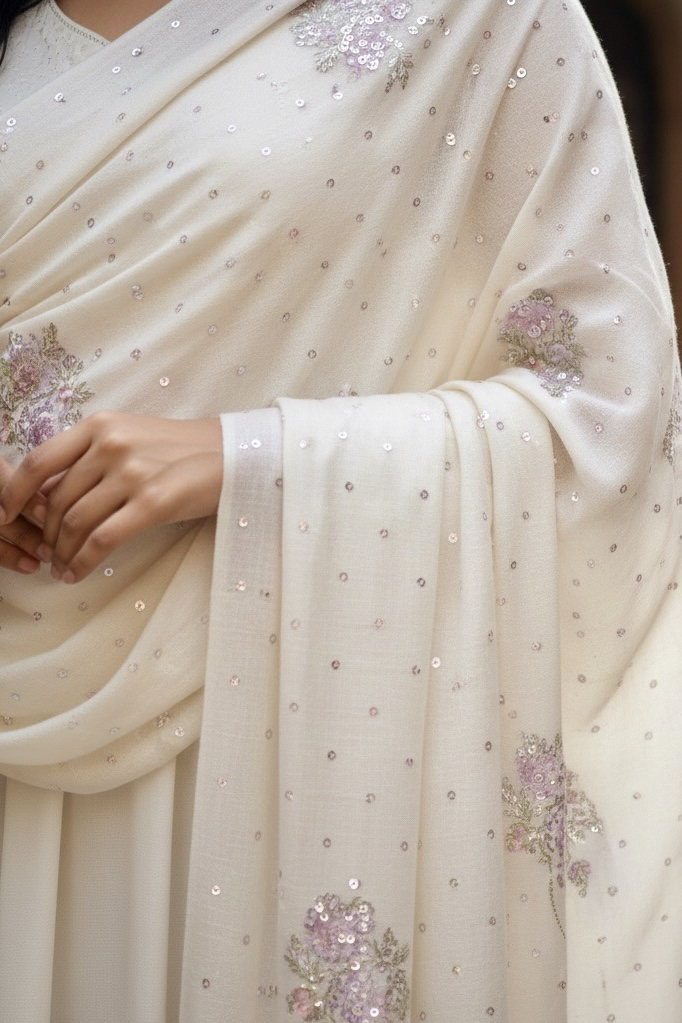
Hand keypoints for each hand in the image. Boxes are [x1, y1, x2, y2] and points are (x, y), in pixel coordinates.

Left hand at [0, 412, 223, 583]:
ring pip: (75, 522)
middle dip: (45, 535)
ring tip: (61, 568)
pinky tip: (76, 574)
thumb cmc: (179, 451)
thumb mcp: (129, 438)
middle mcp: (111, 445)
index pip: (39, 461)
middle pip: (57, 500)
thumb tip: (47, 494)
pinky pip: (103, 539)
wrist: (233, 455)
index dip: (15, 493)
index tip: (6, 515)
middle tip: (46, 554)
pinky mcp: (153, 502)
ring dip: (62, 553)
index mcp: (100, 426)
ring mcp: (132, 472)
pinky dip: (82, 562)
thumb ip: (90, 459)